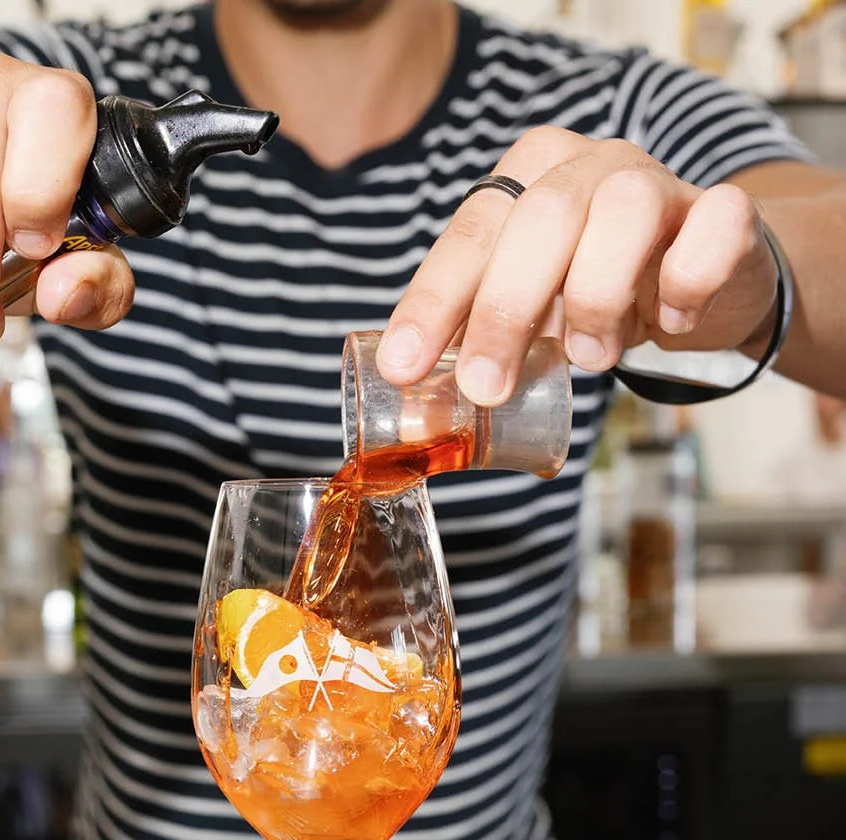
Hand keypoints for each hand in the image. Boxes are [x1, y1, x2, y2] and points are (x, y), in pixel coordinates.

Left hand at [376, 126, 778, 403]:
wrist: (703, 279)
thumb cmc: (598, 291)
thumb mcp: (532, 305)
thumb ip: (480, 328)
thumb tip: (417, 388)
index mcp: (529, 174)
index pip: (472, 232)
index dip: (433, 302)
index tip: (403, 366)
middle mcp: (590, 164)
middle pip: (540, 218)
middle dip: (504, 311)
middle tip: (486, 388)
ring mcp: (661, 181)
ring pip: (623, 213)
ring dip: (596, 301)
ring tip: (590, 357)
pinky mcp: (723, 212)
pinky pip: (710, 232)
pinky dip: (685, 285)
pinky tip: (670, 321)